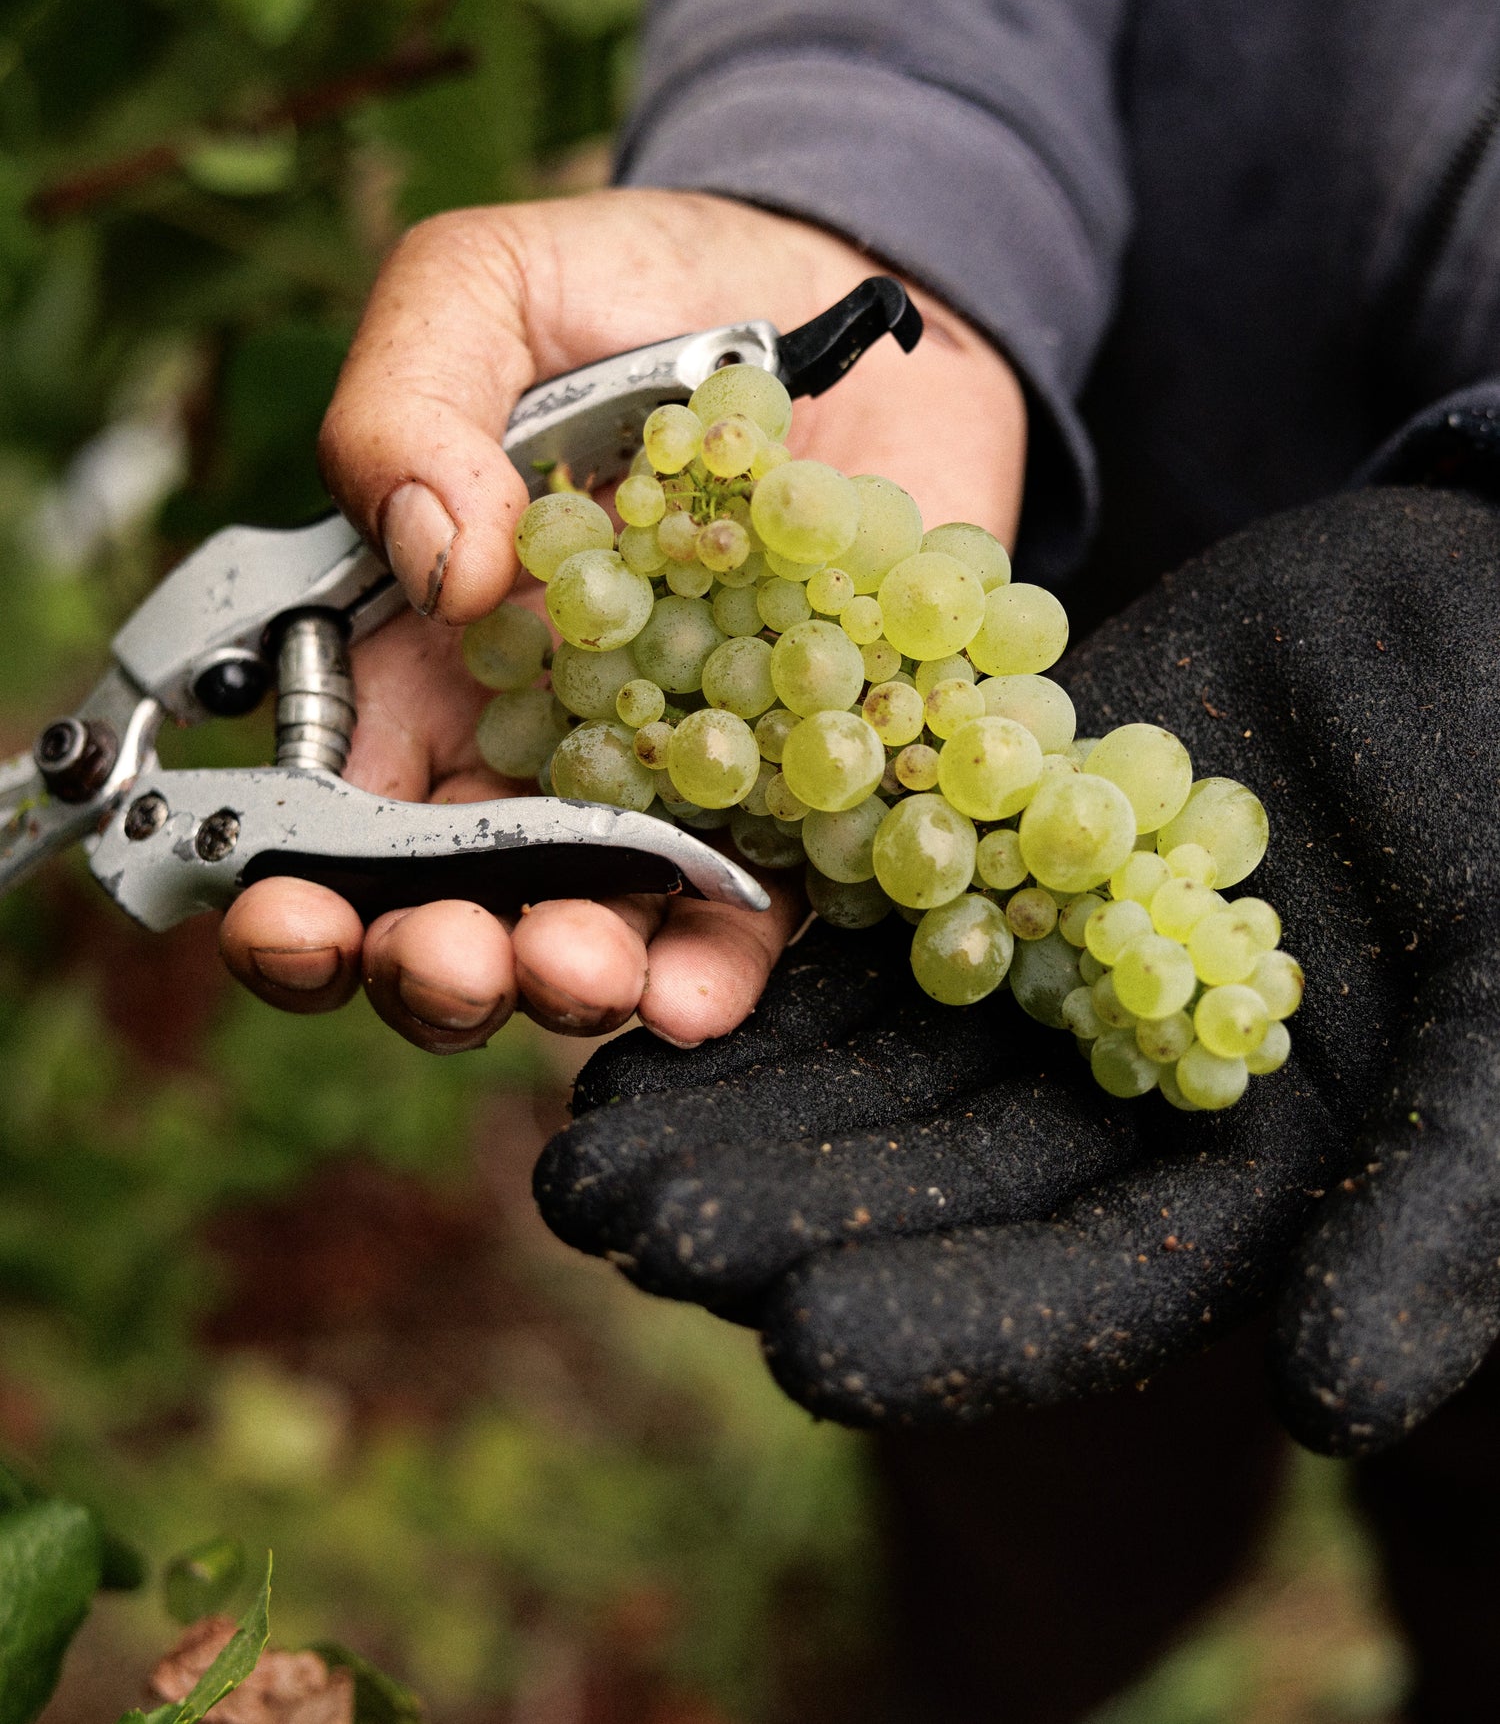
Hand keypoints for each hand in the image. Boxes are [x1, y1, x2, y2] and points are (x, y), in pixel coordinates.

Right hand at [217, 189, 1024, 1051]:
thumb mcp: (490, 286)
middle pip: (453, 904)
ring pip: (593, 933)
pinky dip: (724, 970)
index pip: (337, 805)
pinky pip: (757, 913)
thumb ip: (413, 403)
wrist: (861, 296)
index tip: (296, 917)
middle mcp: (537, 743)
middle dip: (431, 965)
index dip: (297, 887)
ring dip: (567, 983)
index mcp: (427, 650)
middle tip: (451, 956)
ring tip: (581, 963)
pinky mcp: (804, 790)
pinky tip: (705, 987)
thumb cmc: (645, 288)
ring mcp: (671, 779)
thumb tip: (437, 568)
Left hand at [535, 480, 1499, 1453]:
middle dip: (772, 1215)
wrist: (1472, 615)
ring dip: (726, 1106)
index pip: (1074, 1294)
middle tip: (611, 1229)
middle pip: (925, 1187)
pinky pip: (856, 909)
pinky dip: (760, 949)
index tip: (795, 1345)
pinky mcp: (983, 845)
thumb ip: (1441, 1204)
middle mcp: (1111, 1101)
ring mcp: (1035, 975)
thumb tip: (1333, 1402)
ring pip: (864, 1063)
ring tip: (577, 1142)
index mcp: (1236, 1183)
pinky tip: (642, 968)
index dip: (943, 1325)